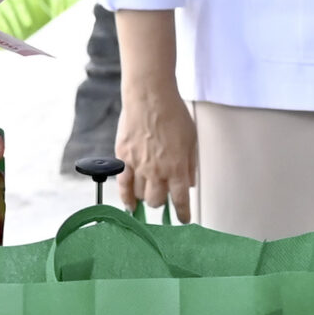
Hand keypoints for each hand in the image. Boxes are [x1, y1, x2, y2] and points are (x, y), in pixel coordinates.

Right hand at [116, 90, 197, 221]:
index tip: (183, 219)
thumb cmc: (172, 112)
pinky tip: (128, 203)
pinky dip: (125, 196)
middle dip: (161, 202)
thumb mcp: (191, 139)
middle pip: (157, 201)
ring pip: (139, 194)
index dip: (182, 213)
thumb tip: (189, 182)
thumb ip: (190, 164)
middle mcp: (157, 170)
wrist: (149, 96)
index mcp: (177, 167)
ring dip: (145, 197)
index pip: (180, 200)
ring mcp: (137, 165)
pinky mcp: (122, 157)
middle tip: (162, 197)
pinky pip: (122, 184)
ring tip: (147, 193)